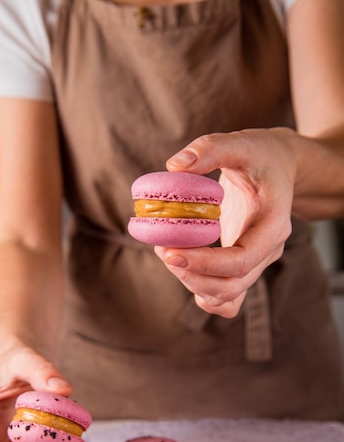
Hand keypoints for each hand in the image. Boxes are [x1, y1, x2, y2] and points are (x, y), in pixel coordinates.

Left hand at [155, 128, 295, 317]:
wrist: (280, 167)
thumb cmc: (261, 155)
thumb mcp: (241, 143)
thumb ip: (210, 149)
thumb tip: (174, 166)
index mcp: (272, 225)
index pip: (241, 260)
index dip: (204, 263)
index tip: (170, 251)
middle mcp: (267, 251)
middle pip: (231, 286)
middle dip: (191, 275)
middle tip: (162, 248)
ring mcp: (256, 263)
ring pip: (226, 296)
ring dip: (191, 282)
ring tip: (166, 250)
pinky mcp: (241, 266)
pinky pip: (226, 298)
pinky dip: (201, 292)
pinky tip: (182, 267)